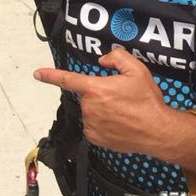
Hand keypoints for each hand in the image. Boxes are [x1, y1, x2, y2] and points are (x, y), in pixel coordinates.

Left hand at [34, 46, 176, 159]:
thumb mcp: (137, 70)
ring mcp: (91, 125)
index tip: (38, 74)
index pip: (68, 79)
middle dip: (100, 94)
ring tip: (123, 112)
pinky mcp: (95, 138)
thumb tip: (103, 60)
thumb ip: (117, 57)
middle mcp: (90, 108)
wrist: (157, 131)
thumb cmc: (147, 102)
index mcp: (96, 89)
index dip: (50, 75)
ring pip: (91, 111)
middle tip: (121, 97)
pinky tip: (119, 123)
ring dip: (102, 109)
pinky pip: (93, 126)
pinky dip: (103, 123)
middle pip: (87, 95)